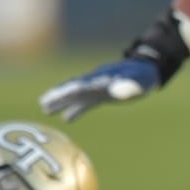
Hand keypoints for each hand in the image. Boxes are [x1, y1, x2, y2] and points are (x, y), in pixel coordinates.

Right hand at [39, 8, 189, 120]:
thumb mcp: (139, 82)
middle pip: (73, 89)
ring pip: (75, 96)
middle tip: (42, 103)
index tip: (54, 96)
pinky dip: (76, 110)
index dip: (69, 90)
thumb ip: (128, 86)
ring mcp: (97, 88)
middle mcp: (96, 82)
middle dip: (58, 95)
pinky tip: (67, 119)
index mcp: (102, 79)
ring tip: (45, 109)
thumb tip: (116, 91)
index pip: (82, 85)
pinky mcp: (102, 95)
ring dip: (61, 102)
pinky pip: (86, 103)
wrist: (147, 70)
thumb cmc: (144, 76)